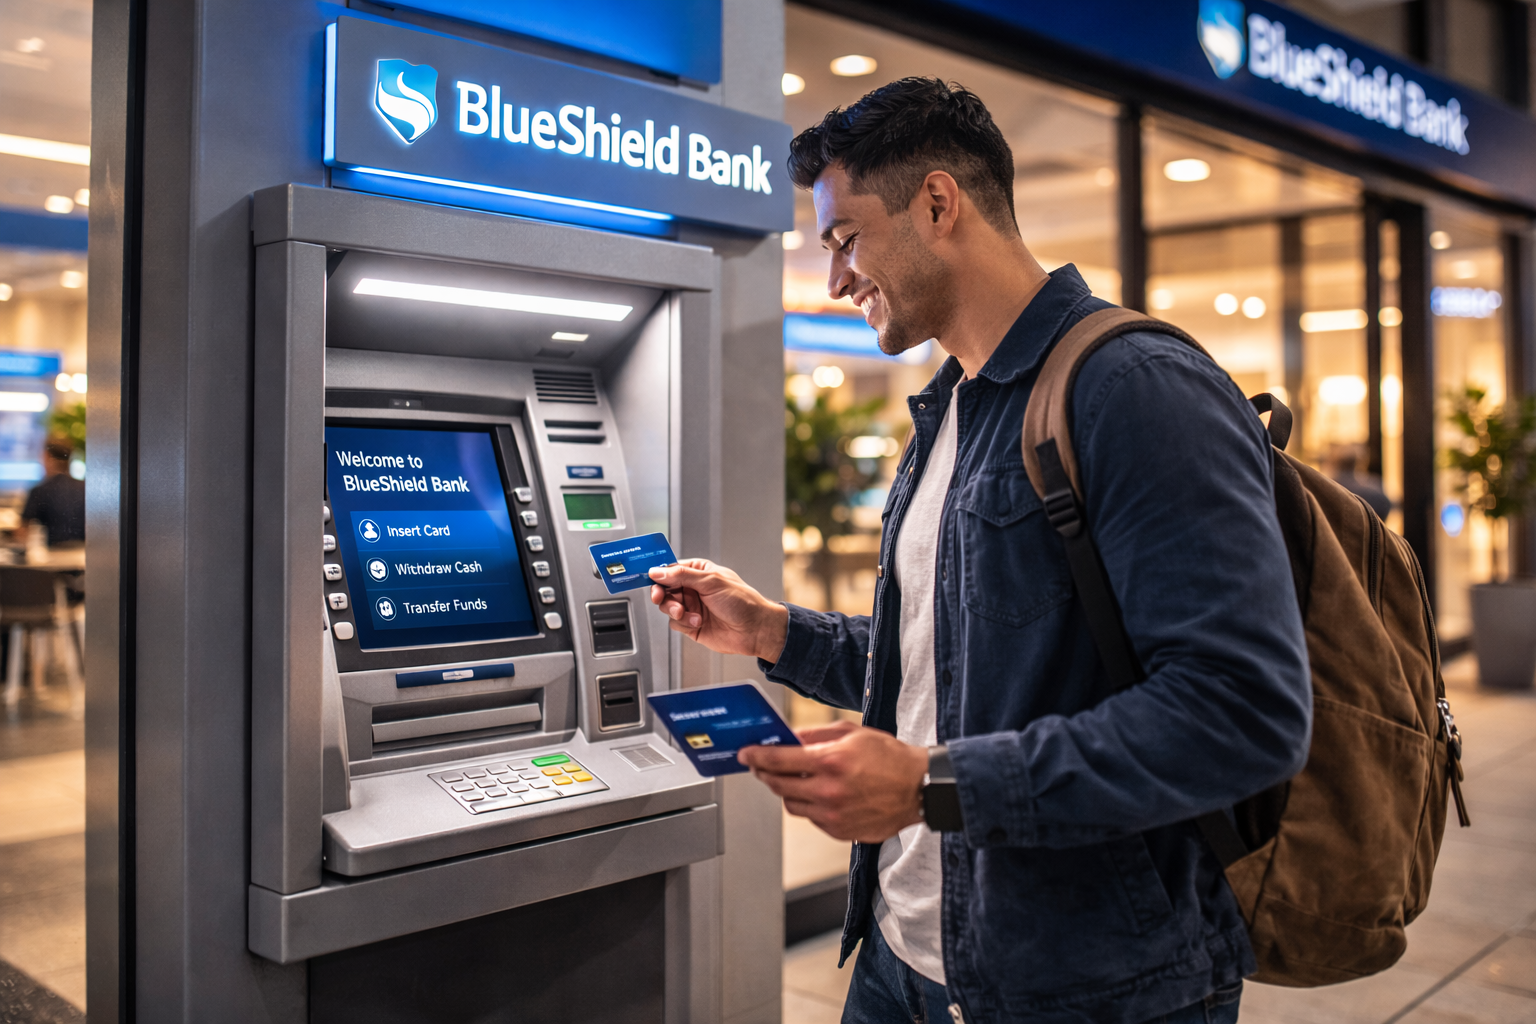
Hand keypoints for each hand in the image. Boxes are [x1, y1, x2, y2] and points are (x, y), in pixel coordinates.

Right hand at [649, 559, 788, 662]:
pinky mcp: (691, 624)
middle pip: (664, 589)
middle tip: (660, 597)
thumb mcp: (711, 581)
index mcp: (699, 572)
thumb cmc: (743, 601)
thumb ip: (682, 576)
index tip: (648, 577)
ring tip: (686, 613)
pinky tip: (698, 622)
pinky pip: (675, 623)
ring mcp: (692, 607)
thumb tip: (658, 571)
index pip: (671, 569)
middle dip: (663, 594)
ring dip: (675, 610)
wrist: (755, 630)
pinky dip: (684, 623)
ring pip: (667, 607)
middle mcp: (693, 589)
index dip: (658, 573)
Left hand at [739, 720, 928, 842]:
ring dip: (785, 791)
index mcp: (831, 762)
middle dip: (765, 773)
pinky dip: (807, 804)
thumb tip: (788, 738)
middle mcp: (829, 791)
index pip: (779, 760)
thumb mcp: (852, 733)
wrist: (919, 789)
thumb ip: (816, 736)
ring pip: (791, 804)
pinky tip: (817, 793)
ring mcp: (833, 815)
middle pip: (779, 785)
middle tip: (760, 765)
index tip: (745, 754)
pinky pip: (810, 817)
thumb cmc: (890, 757)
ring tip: (791, 778)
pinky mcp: (840, 831)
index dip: (757, 756)